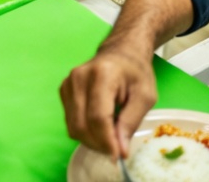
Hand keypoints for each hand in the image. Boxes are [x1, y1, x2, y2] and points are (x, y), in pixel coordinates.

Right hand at [60, 41, 157, 160]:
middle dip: (99, 144)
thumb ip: (131, 122)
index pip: (98, 116)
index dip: (107, 141)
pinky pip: (70, 121)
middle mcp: (79, 77)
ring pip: (73, 126)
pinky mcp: (63, 90)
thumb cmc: (136, 73)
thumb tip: (120, 150)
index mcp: (102, 74)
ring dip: (91, 140)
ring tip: (110, 138)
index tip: (119, 156)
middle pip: (81, 124)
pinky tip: (100, 127)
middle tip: (116, 151)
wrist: (121, 52)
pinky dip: (84, 131)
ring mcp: (68, 83)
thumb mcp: (145, 97)